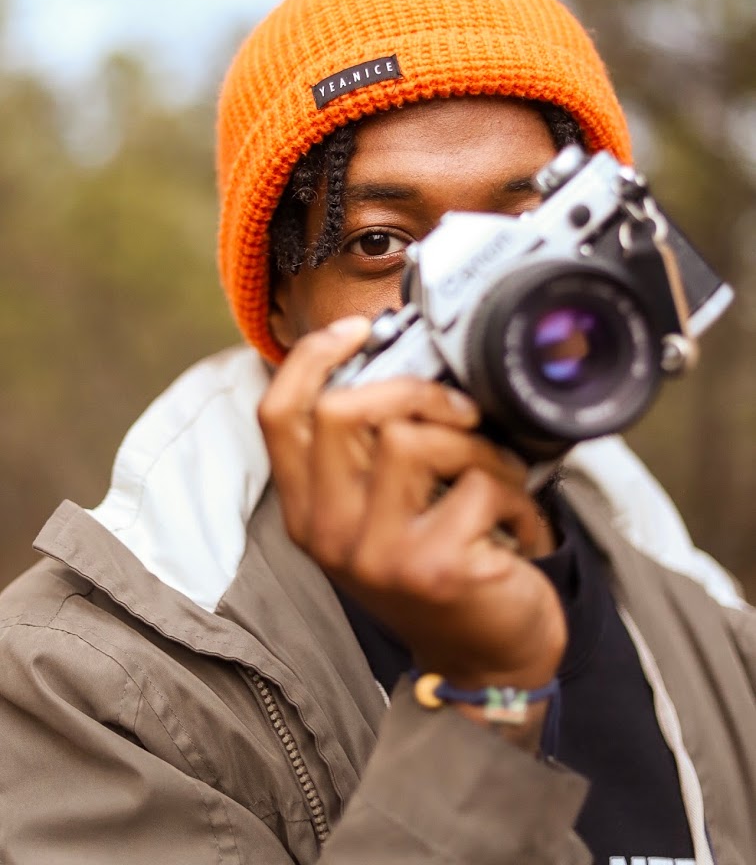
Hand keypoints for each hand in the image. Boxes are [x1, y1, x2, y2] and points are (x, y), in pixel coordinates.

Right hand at [259, 316, 565, 695]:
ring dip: (478, 446)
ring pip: (415, 439)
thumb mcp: (384, 515)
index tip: (358, 330)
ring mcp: (377, 554)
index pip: (278, 415)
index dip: (311, 358)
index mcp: (307, 511)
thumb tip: (400, 367)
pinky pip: (479, 484)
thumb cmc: (439, 571)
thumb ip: (372, 456)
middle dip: (416, 391)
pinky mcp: (434, 568)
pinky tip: (523, 526)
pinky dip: (518, 495)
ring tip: (502, 477)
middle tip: (462, 411)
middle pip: (342, 411)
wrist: (485, 660)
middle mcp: (327, 533)